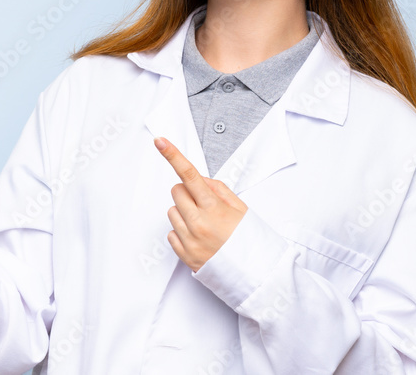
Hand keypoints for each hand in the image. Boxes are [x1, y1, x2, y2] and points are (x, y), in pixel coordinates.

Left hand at [154, 136, 247, 272]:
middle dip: (187, 193)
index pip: (189, 175)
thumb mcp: (241, 208)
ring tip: (204, 224)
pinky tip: (199, 238)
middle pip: (176, 191)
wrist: (255, 274)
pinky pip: (171, 233)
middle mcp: (198, 223)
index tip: (160, 142)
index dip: (172, 155)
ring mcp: (189, 240)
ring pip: (172, 211)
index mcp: (213, 208)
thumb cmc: (249, 239)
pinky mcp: (184, 255)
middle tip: (204, 204)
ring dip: (184, 213)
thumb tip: (199, 179)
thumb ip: (218, 189)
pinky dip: (182, 232)